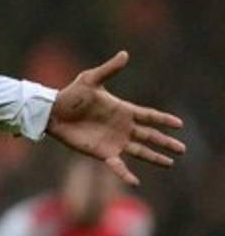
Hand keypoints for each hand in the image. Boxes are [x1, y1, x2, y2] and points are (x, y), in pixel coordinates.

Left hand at [46, 51, 184, 185]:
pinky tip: (136, 182)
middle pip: (150, 136)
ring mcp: (113, 141)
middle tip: (182, 149)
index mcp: (122, 110)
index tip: (180, 124)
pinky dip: (126, 173)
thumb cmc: (71, 94)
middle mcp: (122, 127)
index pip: (149, 115)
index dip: (163, 120)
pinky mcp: (102, 152)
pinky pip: (117, 165)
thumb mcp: (90, 79)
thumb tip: (125, 53)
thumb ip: (109, 70)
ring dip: (155, 158)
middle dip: (166, 142)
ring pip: (140, 151)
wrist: (52, 112)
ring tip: (170, 163)